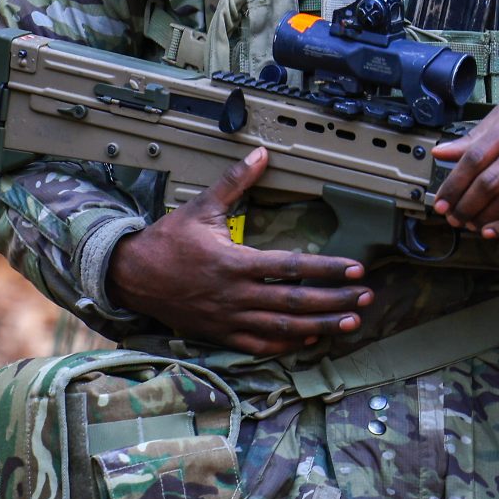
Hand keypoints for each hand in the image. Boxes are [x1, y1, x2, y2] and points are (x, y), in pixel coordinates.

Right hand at [106, 148, 371, 354]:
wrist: (132, 276)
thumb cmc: (167, 242)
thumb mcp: (201, 207)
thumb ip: (234, 181)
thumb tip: (260, 153)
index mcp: (234, 263)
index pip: (292, 268)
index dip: (327, 269)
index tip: (355, 269)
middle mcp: (236, 295)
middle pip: (296, 303)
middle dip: (335, 301)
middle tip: (365, 298)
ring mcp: (230, 318)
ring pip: (283, 329)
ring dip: (320, 327)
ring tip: (350, 323)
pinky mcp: (222, 333)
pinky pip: (260, 345)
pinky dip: (288, 345)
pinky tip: (310, 340)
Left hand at [430, 83, 498, 239]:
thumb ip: (476, 135)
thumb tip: (442, 152)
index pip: (476, 156)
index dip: (455, 182)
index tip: (442, 199)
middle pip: (491, 180)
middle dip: (466, 204)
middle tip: (452, 216)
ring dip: (486, 216)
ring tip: (470, 224)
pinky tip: (494, 230)